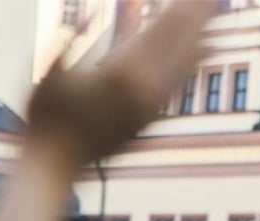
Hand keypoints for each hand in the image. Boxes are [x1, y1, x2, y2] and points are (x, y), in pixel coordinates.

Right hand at [26, 0, 216, 168]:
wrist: (56, 165)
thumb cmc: (44, 117)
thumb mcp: (52, 69)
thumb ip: (78, 36)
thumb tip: (95, 8)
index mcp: (122, 71)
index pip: (161, 29)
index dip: (180, 7)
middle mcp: (145, 88)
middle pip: (179, 42)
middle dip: (196, 14)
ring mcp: (152, 105)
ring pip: (185, 63)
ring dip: (200, 34)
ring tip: (215, 10)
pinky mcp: (152, 117)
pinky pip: (180, 82)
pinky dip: (193, 61)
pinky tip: (204, 48)